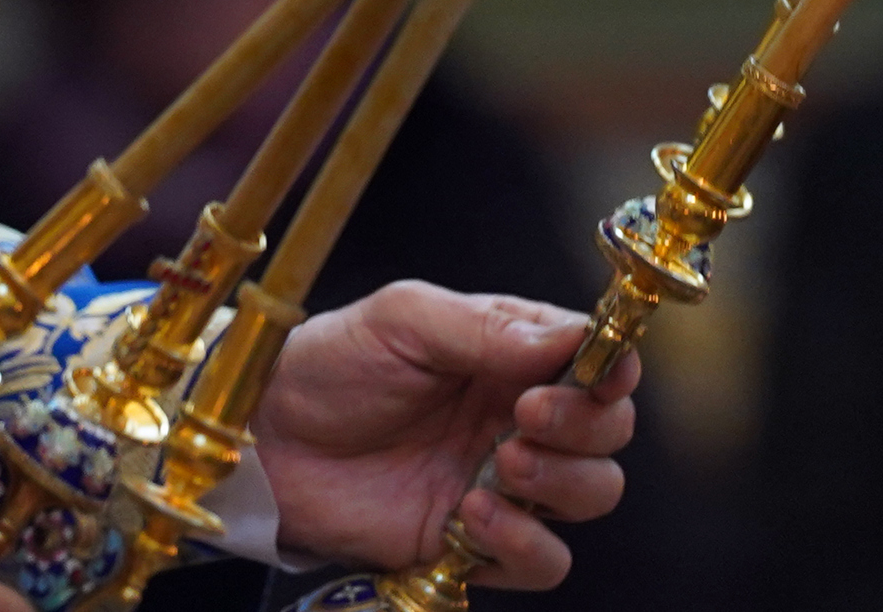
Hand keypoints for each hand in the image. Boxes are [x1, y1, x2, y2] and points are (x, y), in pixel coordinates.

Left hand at [254, 283, 638, 586]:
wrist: (271, 444)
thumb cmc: (331, 367)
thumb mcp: (403, 320)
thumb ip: (485, 328)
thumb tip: (571, 337)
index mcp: (511, 353)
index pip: (599, 358)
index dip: (611, 368)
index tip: (590, 374)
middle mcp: (519, 417)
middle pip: (610, 431)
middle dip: (585, 425)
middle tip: (524, 416)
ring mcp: (503, 482)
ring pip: (593, 494)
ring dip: (564, 482)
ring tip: (500, 462)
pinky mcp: (477, 542)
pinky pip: (544, 561)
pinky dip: (528, 543)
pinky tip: (476, 515)